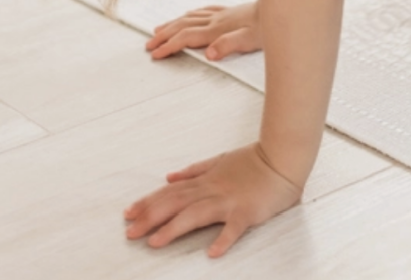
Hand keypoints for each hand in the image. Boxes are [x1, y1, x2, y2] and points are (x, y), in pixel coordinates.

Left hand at [123, 143, 301, 257]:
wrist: (283, 157)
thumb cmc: (253, 161)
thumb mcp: (219, 160)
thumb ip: (194, 170)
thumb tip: (168, 176)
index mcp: (206, 180)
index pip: (170, 192)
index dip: (147, 202)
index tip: (127, 214)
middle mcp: (212, 190)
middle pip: (176, 203)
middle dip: (150, 217)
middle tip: (129, 232)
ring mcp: (229, 200)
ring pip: (196, 214)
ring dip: (174, 228)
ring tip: (155, 242)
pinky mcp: (247, 211)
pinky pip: (234, 227)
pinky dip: (223, 239)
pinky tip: (212, 253)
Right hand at [146, 2, 260, 61]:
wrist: (280, 7)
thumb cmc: (267, 27)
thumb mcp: (250, 40)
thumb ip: (229, 45)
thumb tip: (209, 53)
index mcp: (217, 30)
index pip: (186, 38)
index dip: (169, 46)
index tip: (155, 54)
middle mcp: (216, 20)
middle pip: (182, 26)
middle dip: (163, 35)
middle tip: (148, 44)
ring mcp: (221, 14)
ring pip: (190, 17)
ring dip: (172, 24)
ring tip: (158, 29)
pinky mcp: (229, 11)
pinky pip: (203, 11)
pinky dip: (190, 14)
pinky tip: (188, 14)